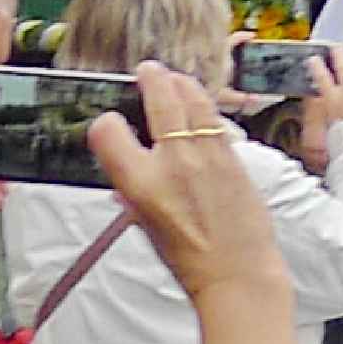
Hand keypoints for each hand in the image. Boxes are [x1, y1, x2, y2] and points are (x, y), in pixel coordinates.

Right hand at [91, 67, 286, 343]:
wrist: (236, 272)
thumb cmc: (187, 258)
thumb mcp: (142, 223)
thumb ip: (133, 189)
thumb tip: (129, 167)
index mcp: (139, 184)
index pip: (108, 131)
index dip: (106, 123)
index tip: (111, 122)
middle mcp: (172, 163)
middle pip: (159, 101)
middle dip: (151, 79)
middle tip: (148, 71)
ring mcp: (207, 156)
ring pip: (193, 102)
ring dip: (182, 85)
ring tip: (174, 78)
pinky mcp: (234, 158)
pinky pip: (216, 121)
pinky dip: (205, 107)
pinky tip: (200, 103)